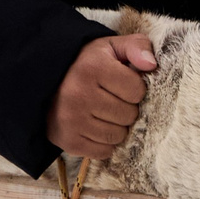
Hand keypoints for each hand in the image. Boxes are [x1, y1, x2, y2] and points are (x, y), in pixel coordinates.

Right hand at [47, 33, 155, 159]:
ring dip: (117, 126)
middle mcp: (79, 95)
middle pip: (128, 115)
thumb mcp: (112, 46)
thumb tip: (151, 65)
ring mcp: (71, 120)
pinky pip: (103, 152)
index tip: (122, 84)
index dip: (135, 88)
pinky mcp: (67, 141)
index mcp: (93, 68)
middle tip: (113, 100)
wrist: (48, 82)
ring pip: (117, 136)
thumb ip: (137, 47)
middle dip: (127, 108)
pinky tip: (96, 127)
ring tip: (104, 113)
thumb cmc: (88, 64)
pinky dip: (104, 143)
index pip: (137, 90)